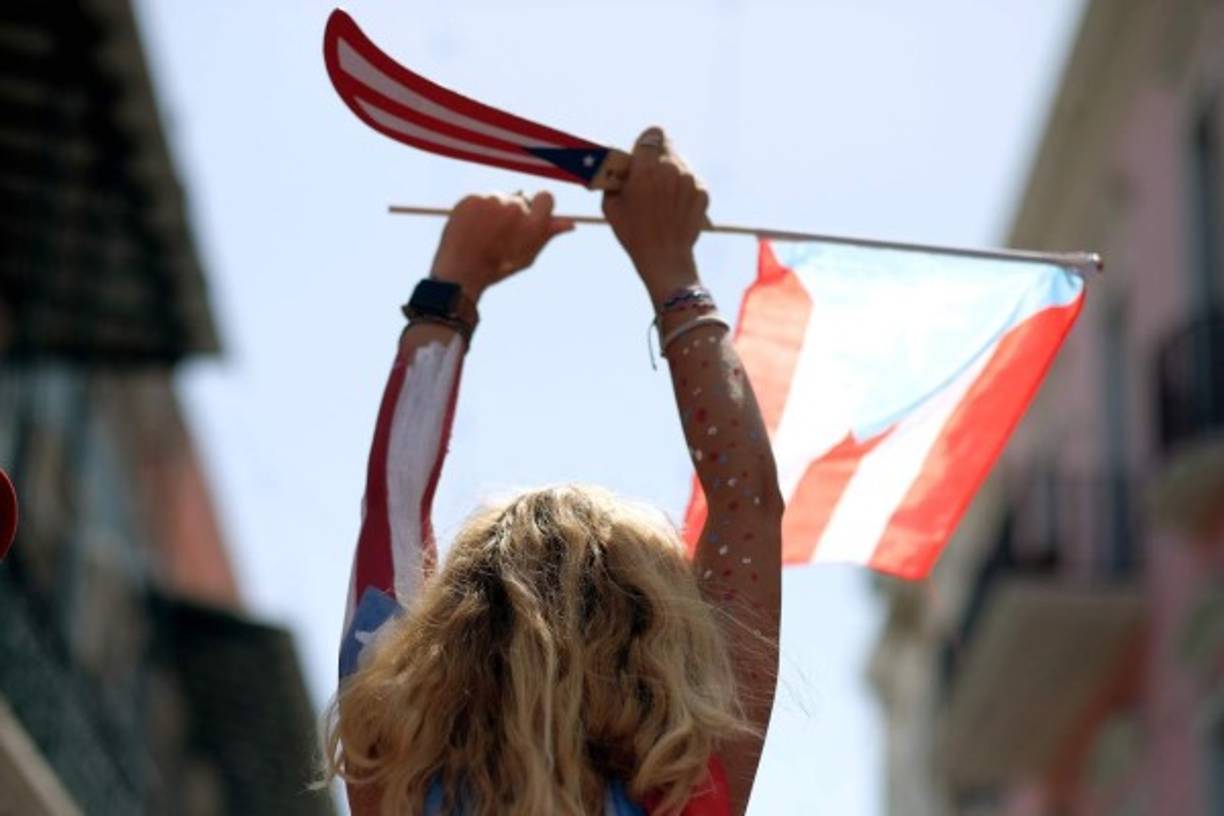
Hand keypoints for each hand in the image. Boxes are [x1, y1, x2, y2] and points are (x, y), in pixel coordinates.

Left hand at [430, 191, 573, 300]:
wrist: (461, 271)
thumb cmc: (499, 267)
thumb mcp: (528, 254)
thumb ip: (549, 234)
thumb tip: (570, 223)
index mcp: (533, 223)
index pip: (546, 197)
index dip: (539, 206)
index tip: (529, 217)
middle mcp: (515, 207)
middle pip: (519, 199)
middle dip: (513, 213)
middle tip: (500, 235)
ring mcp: (492, 200)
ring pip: (498, 198)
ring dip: (493, 211)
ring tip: (483, 234)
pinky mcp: (472, 198)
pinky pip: (479, 199)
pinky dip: (476, 211)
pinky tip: (471, 229)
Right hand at [601, 127, 708, 305]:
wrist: (664, 259)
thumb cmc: (633, 233)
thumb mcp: (611, 206)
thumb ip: (613, 179)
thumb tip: (615, 166)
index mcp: (646, 168)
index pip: (652, 134)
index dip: (646, 143)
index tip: (643, 153)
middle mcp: (671, 169)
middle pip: (668, 147)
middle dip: (658, 158)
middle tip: (650, 175)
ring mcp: (690, 180)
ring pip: (680, 163)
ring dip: (671, 173)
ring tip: (661, 196)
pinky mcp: (703, 192)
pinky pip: (691, 180)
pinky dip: (683, 189)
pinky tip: (673, 207)